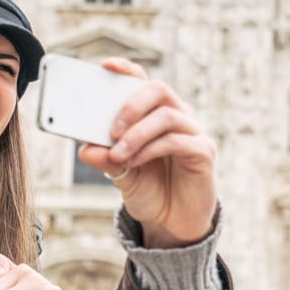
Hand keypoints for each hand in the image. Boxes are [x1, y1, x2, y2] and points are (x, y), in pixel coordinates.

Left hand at [76, 58, 216, 247]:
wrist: (172, 223)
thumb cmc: (149, 190)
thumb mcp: (120, 173)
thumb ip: (105, 159)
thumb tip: (85, 149)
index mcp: (155, 113)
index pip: (143, 81)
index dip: (126, 70)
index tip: (105, 66)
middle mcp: (178, 115)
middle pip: (158, 89)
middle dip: (131, 104)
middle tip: (111, 128)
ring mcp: (194, 132)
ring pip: (166, 115)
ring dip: (136, 134)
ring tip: (117, 154)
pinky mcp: (204, 152)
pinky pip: (177, 141)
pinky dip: (150, 150)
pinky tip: (134, 162)